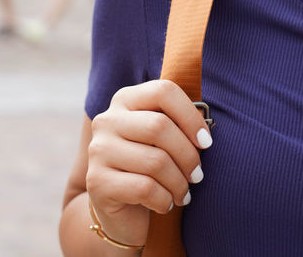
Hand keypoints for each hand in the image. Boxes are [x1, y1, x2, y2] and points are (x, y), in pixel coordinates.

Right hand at [85, 79, 211, 246]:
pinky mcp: (97, 182)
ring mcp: (98, 151)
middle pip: (159, 126)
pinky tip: (166, 204)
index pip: (163, 92)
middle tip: (197, 175)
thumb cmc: (151, 169)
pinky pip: (145, 188)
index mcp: (125, 100)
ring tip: (184, 194)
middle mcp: (106, 120)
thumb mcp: (163, 141)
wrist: (121, 212)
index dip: (191, 116)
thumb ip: (177, 125)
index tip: (205, 142)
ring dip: (179, 183)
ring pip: (155, 161)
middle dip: (188, 155)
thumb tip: (204, 132)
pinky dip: (164, 200)